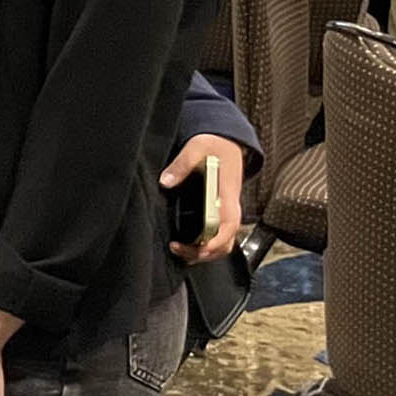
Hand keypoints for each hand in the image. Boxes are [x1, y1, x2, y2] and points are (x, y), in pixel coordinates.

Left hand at [162, 133, 245, 263]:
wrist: (227, 142)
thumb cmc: (214, 145)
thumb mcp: (197, 147)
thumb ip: (182, 164)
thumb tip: (165, 182)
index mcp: (227, 195)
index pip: (228, 226)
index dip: (214, 242)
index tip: (196, 248)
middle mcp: (230, 208)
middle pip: (225, 242)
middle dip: (204, 252)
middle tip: (177, 249)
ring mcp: (226, 212)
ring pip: (222, 243)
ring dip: (204, 253)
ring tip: (179, 250)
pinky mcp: (220, 213)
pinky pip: (217, 237)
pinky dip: (204, 247)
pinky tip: (187, 246)